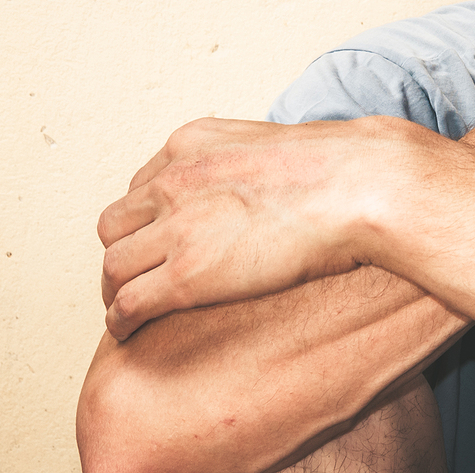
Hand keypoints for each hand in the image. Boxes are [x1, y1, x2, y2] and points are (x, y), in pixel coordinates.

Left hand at [95, 116, 395, 339]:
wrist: (361, 186)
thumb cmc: (343, 169)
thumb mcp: (276, 143)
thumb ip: (251, 161)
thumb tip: (266, 181)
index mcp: (193, 143)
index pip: (141, 185)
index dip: (146, 220)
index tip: (156, 241)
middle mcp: (174, 179)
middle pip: (116, 225)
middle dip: (124, 252)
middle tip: (139, 276)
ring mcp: (177, 226)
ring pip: (113, 265)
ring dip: (116, 291)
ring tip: (128, 310)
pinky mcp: (187, 274)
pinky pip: (129, 303)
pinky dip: (122, 320)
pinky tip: (131, 331)